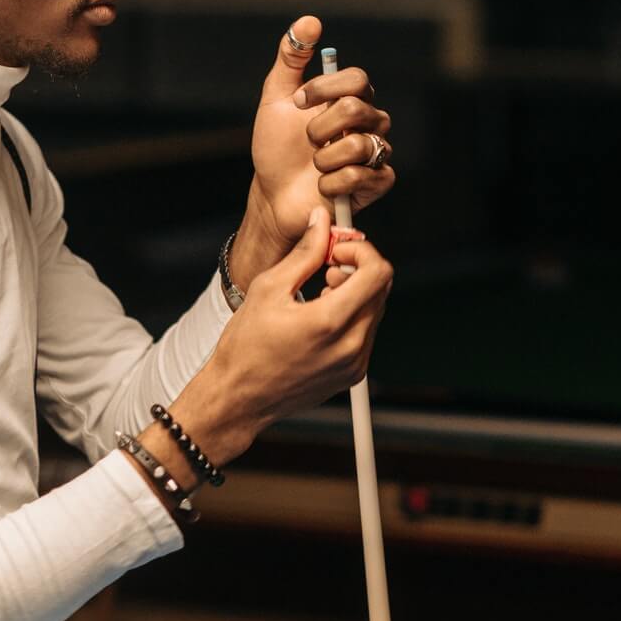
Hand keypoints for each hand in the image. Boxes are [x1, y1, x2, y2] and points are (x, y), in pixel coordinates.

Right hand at [169, 207, 393, 464]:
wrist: (239, 398)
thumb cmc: (245, 346)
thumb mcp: (269, 288)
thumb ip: (305, 253)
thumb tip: (322, 222)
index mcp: (329, 322)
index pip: (377, 272)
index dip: (361, 251)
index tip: (337, 250)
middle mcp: (350, 346)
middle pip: (380, 288)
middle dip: (358, 268)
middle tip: (327, 265)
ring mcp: (354, 364)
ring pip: (375, 309)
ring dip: (355, 291)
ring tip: (320, 291)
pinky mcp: (352, 374)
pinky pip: (366, 333)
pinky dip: (352, 315)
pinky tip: (321, 315)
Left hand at [248, 15, 394, 246]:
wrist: (273, 195)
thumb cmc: (276, 147)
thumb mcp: (276, 98)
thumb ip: (291, 59)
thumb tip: (309, 21)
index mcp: (350, 98)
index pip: (357, 78)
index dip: (325, 88)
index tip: (297, 101)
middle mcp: (370, 122)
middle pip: (357, 108)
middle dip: (319, 127)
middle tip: (307, 141)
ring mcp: (376, 153)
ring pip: (359, 145)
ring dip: (324, 158)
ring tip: (315, 166)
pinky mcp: (377, 183)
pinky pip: (361, 176)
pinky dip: (332, 183)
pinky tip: (323, 186)